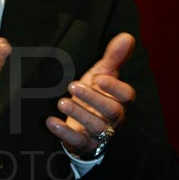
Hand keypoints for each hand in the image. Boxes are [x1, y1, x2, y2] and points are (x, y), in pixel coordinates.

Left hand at [46, 32, 135, 157]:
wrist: (84, 124)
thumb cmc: (95, 95)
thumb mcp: (103, 74)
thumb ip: (114, 57)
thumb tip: (127, 36)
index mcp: (119, 99)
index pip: (127, 95)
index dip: (115, 87)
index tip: (99, 77)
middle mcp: (113, 118)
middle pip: (112, 111)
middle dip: (93, 98)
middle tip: (73, 86)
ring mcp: (99, 133)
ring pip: (96, 127)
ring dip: (78, 113)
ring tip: (61, 102)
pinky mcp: (84, 144)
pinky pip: (77, 141)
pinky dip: (64, 132)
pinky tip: (51, 121)